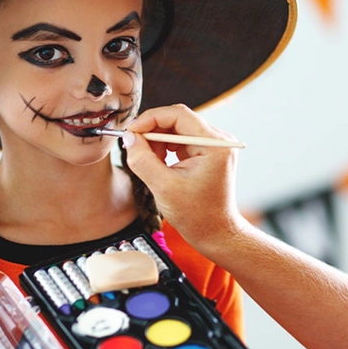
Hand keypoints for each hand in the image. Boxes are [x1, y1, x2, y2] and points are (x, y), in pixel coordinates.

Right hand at [123, 104, 245, 250]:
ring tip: (148, 161)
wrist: (215, 233)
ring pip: (177, 129)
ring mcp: (213, 146)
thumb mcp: (163, 188)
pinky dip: (165, 148)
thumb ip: (143, 160)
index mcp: (214, 145)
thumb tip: (129, 138)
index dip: (150, 119)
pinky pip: (181, 140)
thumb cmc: (197, 216)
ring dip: (157, 141)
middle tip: (133, 145)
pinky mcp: (207, 153)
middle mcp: (218, 141)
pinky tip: (158, 163)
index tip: (131, 131)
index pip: (179, 114)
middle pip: (178, 119)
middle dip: (152, 130)